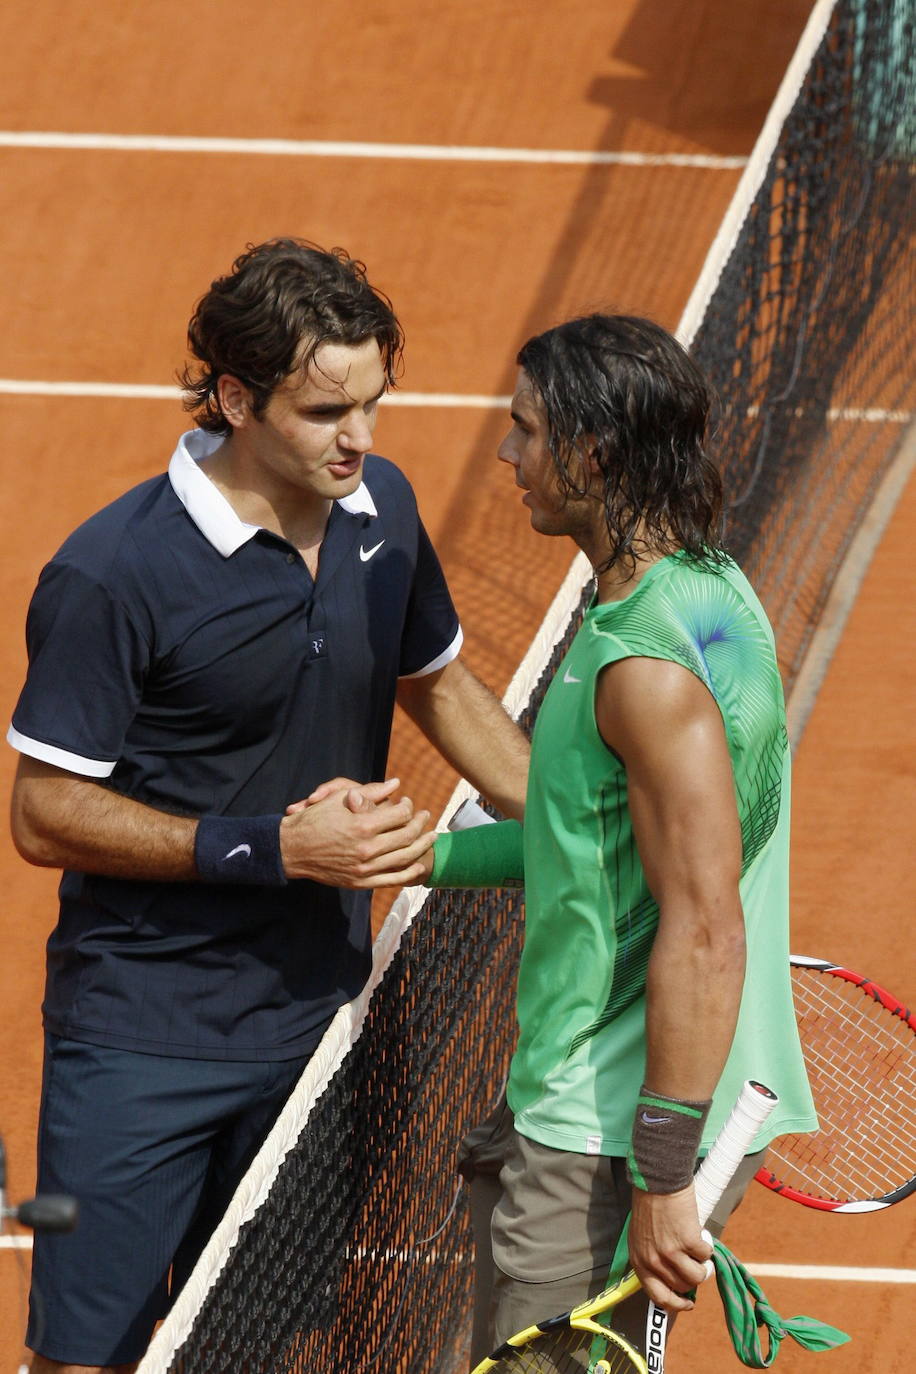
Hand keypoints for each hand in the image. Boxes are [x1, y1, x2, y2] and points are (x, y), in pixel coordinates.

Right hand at [280, 779, 434, 886]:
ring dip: (422, 846)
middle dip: (420, 823)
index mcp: (362, 825)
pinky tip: (418, 864)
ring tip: (431, 836)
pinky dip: (409, 873)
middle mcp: (366, 848)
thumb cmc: (313, 820)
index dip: (408, 805)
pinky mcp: (360, 881)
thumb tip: (395, 783)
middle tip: (426, 816)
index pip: (400, 814)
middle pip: (407, 835)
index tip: (408, 801)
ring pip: (404, 857)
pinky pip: (391, 879)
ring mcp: (364, 867)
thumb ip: (369, 791)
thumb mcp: (338, 799)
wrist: (291, 850)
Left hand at [627, 1184, 713, 1312]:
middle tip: (697, 1266)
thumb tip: (674, 1276)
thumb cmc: (650, 1204)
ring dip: (703, 1267)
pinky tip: (701, 1236)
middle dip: (692, 1279)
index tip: (688, 1303)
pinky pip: (705, 1255)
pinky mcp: (688, 1241)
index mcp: (639, 1261)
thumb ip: (653, 1258)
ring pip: (697, 1277)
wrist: (657, 1180)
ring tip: (701, 1253)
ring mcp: (670, 1252)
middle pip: (681, 1287)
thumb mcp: (643, 1237)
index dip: (676, 1304)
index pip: (658, 1297)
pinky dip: (707, 1247)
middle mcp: (653, 1261)